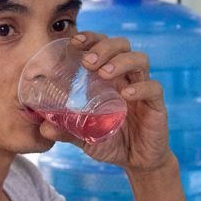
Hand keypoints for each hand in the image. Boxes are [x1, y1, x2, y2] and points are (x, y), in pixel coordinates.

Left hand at [39, 31, 175, 173]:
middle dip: (104, 47)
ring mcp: (142, 89)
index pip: (103, 46)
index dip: (91, 38)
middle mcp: (126, 78)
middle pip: (122, 45)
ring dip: (121, 61)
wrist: (137, 162)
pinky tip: (125, 94)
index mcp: (108, 78)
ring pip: (140, 60)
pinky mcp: (156, 106)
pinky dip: (140, 87)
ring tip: (104, 73)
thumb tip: (43, 128)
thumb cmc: (111, 142)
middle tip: (88, 62)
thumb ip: (67, 130)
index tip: (75, 42)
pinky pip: (154, 88)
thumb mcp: (85, 137)